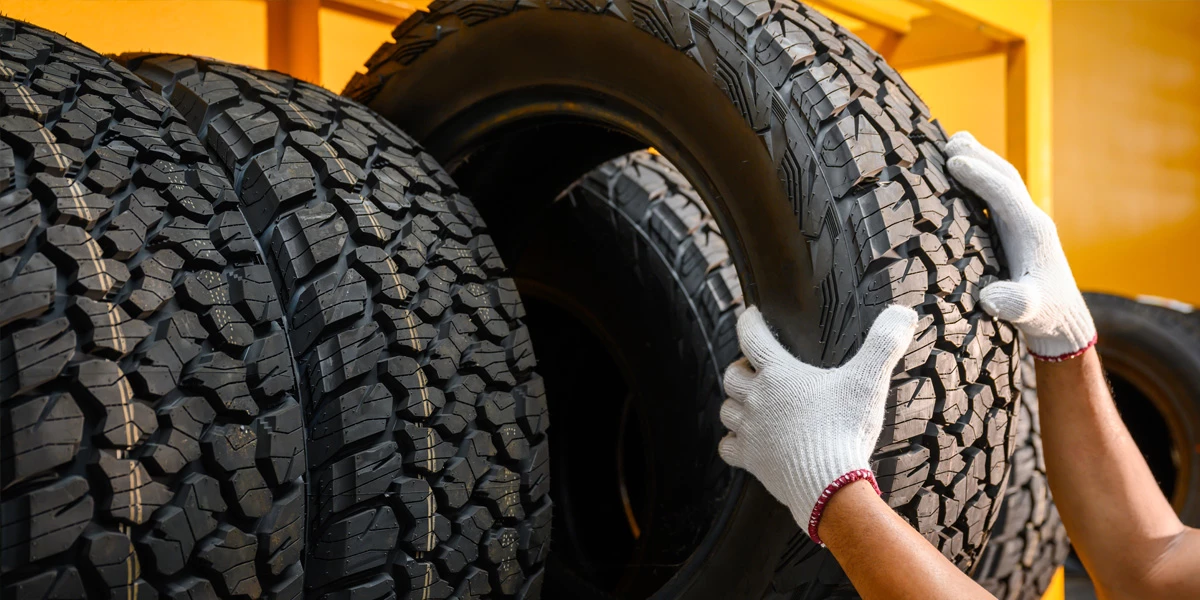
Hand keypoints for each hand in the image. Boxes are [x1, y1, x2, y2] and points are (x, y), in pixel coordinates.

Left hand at [719, 305, 918, 543]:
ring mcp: (751, 431)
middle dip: (741, 368)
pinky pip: (727, 447)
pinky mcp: (751, 460)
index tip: (750, 317)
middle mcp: (758, 399)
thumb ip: (884, 344)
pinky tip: (746, 441)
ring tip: (751, 403)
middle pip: (732, 375)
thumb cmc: (846, 429)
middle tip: (755, 368)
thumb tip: (903, 313)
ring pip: (726, 409)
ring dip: (735, 403)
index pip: (752, 338)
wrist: (830, 484)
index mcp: (779, 374)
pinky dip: (732, 442)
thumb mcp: (868, 380)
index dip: (749, 323)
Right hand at [946, 131, 1095, 360]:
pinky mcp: (1017, 235)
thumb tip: (990, 297)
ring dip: (981, 162)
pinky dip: (980, 182)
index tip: (952, 161)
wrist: (1064, 323)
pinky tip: (963, 180)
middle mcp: (1031, 222)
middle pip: (1005, 178)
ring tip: (955, 145)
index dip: (979, 175)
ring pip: (1003, 184)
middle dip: (980, 157)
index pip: (1004, 192)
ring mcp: (1025, 226)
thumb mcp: (1030, 312)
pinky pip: (998, 198)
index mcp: (1032, 232)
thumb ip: (1016, 303)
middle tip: (951, 140)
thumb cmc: (1046, 317)